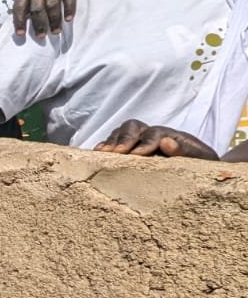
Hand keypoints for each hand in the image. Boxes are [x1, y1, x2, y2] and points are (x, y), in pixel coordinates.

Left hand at [14, 0, 83, 37]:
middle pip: (37, 8)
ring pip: (52, 5)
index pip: (19, 6)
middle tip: (41, 36)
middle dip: (39, 24)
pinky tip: (68, 19)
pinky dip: (69, 9)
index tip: (20, 34)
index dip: (19, 21)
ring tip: (56, 31)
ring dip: (54, 20)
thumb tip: (24, 20)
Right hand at [95, 120, 218, 159]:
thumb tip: (167, 141)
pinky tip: (96, 156)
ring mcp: (139, 140)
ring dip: (110, 142)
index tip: (138, 155)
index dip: (145, 142)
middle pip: (133, 126)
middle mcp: (152, 134)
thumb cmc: (201, 166)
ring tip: (101, 154)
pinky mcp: (128, 150)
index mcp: (171, 135)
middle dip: (123, 138)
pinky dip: (104, 147)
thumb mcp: (201, 160)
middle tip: (115, 153)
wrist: (199, 170)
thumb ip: (186, 151)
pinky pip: (112, 144)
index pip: (154, 133)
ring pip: (120, 132)